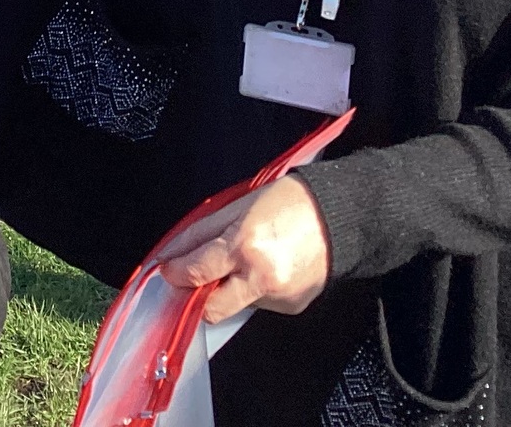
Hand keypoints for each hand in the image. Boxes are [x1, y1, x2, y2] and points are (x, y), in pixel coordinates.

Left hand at [159, 176, 330, 324]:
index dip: (176, 273)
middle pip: (211, 309)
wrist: (342, 215)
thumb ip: (202, 232)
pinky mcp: (292, 307)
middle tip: (196, 278)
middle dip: (197, 297)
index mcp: (245, 246)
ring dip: (231, 288)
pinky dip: (255, 289)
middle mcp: (261, 277)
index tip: (169, 270)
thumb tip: (172, 251)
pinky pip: (260, 303)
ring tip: (250, 258)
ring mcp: (279, 297)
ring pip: (236, 305)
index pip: (196, 272)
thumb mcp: (239, 205)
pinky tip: (270, 265)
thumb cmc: (291, 202)